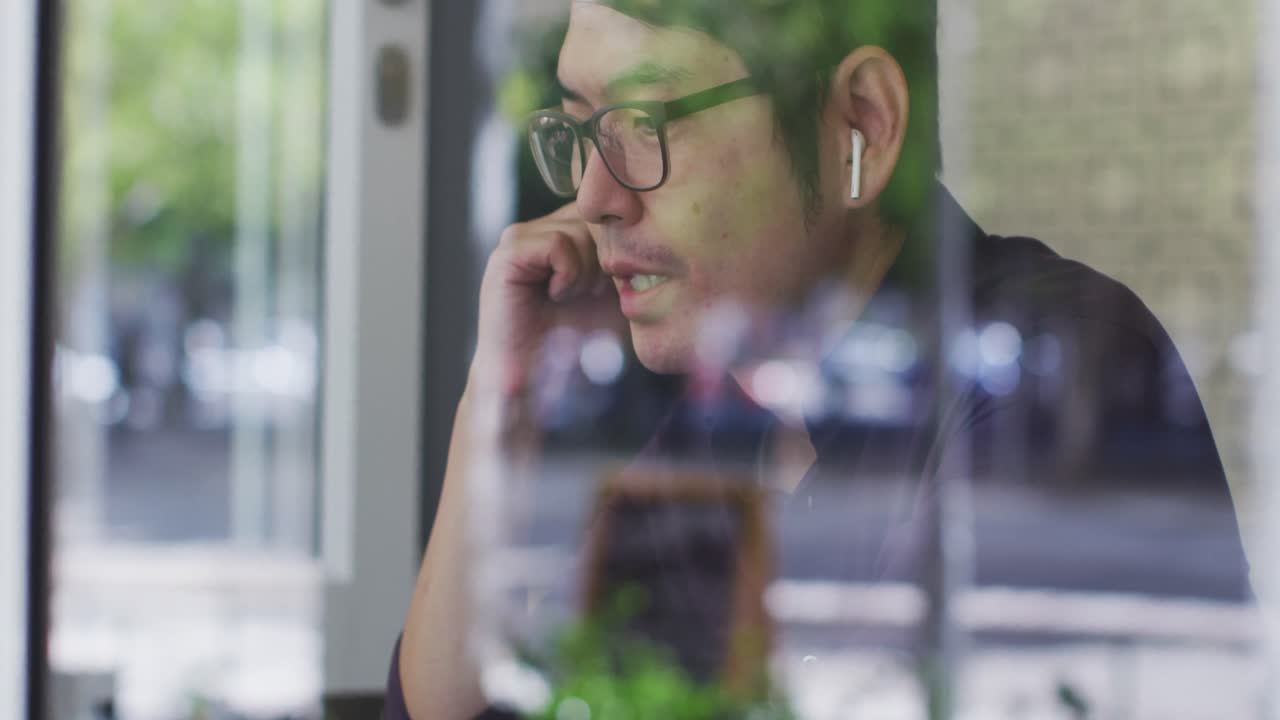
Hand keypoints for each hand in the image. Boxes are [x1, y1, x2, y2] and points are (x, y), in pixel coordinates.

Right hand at [471, 201, 624, 399]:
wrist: (537, 380)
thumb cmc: (579, 342)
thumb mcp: (618, 294)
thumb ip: (629, 259)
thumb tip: (652, 228)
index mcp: (566, 235)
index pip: (608, 214)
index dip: (620, 248)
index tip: (610, 286)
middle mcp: (542, 229)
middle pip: (597, 218)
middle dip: (605, 261)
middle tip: (590, 294)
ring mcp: (522, 237)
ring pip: (580, 229)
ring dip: (587, 271)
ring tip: (569, 298)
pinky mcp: (509, 252)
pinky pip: (558, 243)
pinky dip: (569, 275)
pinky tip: (556, 296)